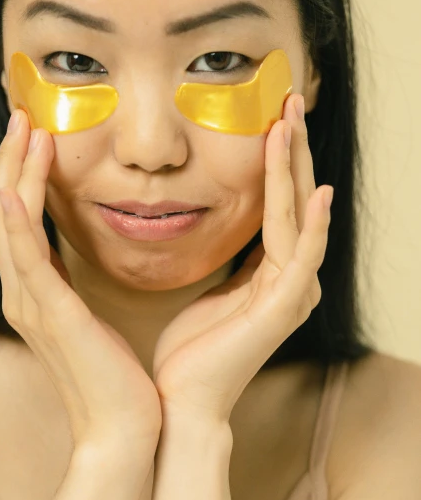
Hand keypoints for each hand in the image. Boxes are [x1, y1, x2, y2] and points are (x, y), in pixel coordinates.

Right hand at [0, 109, 161, 451]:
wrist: (123, 428)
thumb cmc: (112, 373)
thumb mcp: (88, 314)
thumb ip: (73, 280)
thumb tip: (77, 246)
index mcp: (36, 291)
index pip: (18, 219)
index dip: (21, 173)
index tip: (36, 133)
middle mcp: (25, 293)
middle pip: (4, 212)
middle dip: (12, 161)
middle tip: (24, 115)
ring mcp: (33, 305)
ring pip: (9, 226)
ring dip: (13, 174)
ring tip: (25, 129)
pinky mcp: (54, 317)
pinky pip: (28, 262)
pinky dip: (17, 224)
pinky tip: (13, 190)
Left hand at [152, 93, 332, 425]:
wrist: (181, 400)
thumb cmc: (191, 349)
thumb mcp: (212, 290)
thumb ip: (232, 260)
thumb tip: (228, 229)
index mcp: (273, 272)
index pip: (280, 202)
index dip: (279, 158)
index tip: (271, 115)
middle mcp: (290, 277)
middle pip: (295, 198)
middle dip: (293, 147)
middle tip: (289, 98)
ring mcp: (291, 292)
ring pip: (298, 215)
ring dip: (295, 167)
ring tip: (291, 121)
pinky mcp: (283, 307)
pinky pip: (301, 255)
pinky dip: (313, 222)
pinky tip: (318, 190)